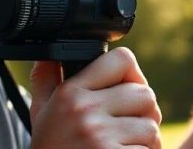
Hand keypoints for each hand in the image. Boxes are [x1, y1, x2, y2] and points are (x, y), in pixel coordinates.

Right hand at [29, 48, 161, 148]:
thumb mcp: (41, 113)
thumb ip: (47, 79)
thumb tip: (52, 53)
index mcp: (70, 93)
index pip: (123, 60)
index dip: (131, 74)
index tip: (125, 89)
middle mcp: (85, 112)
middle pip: (145, 94)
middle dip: (143, 112)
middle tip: (127, 126)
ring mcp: (101, 139)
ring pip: (151, 127)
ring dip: (144, 140)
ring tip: (123, 146)